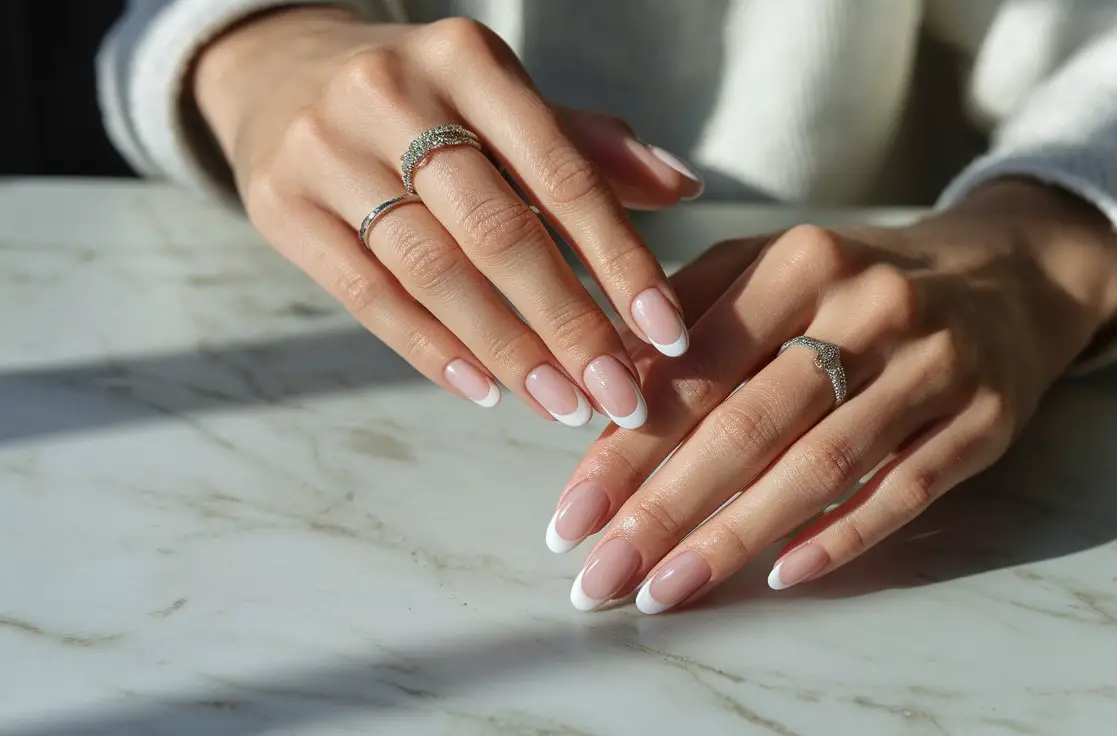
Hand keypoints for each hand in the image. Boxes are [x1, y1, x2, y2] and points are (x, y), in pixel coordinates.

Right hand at [194, 8, 701, 424]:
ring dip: (510, 351)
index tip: (668, 334)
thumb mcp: (502, 98)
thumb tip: (685, 188)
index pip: (563, 173)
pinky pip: (367, 296)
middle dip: (570, 324)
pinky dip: (433, 351)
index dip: (621, 260)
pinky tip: (486, 390)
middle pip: (498, 231)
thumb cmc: (423, 99)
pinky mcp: (281, 208)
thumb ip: (589, 145)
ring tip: (565, 406)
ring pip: (433, 271)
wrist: (281, 71)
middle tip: (622, 394)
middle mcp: (394, 95)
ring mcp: (328, 151)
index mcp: (468, 60)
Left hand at [547, 180, 1116, 611]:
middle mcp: (868, 306)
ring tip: (666, 591)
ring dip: (735, 537)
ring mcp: (933, 364)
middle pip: (749, 423)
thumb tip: (603, 403)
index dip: (626, 448)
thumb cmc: (858, 284)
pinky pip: (904, 491)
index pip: (694, 366)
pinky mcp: (984, 419)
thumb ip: (690, 319)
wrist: (1007, 274)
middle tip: (601, 575)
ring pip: (822, 465)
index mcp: (798, 261)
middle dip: (663, 510)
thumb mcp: (774, 268)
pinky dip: (841, 537)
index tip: (570, 516)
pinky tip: (780, 577)